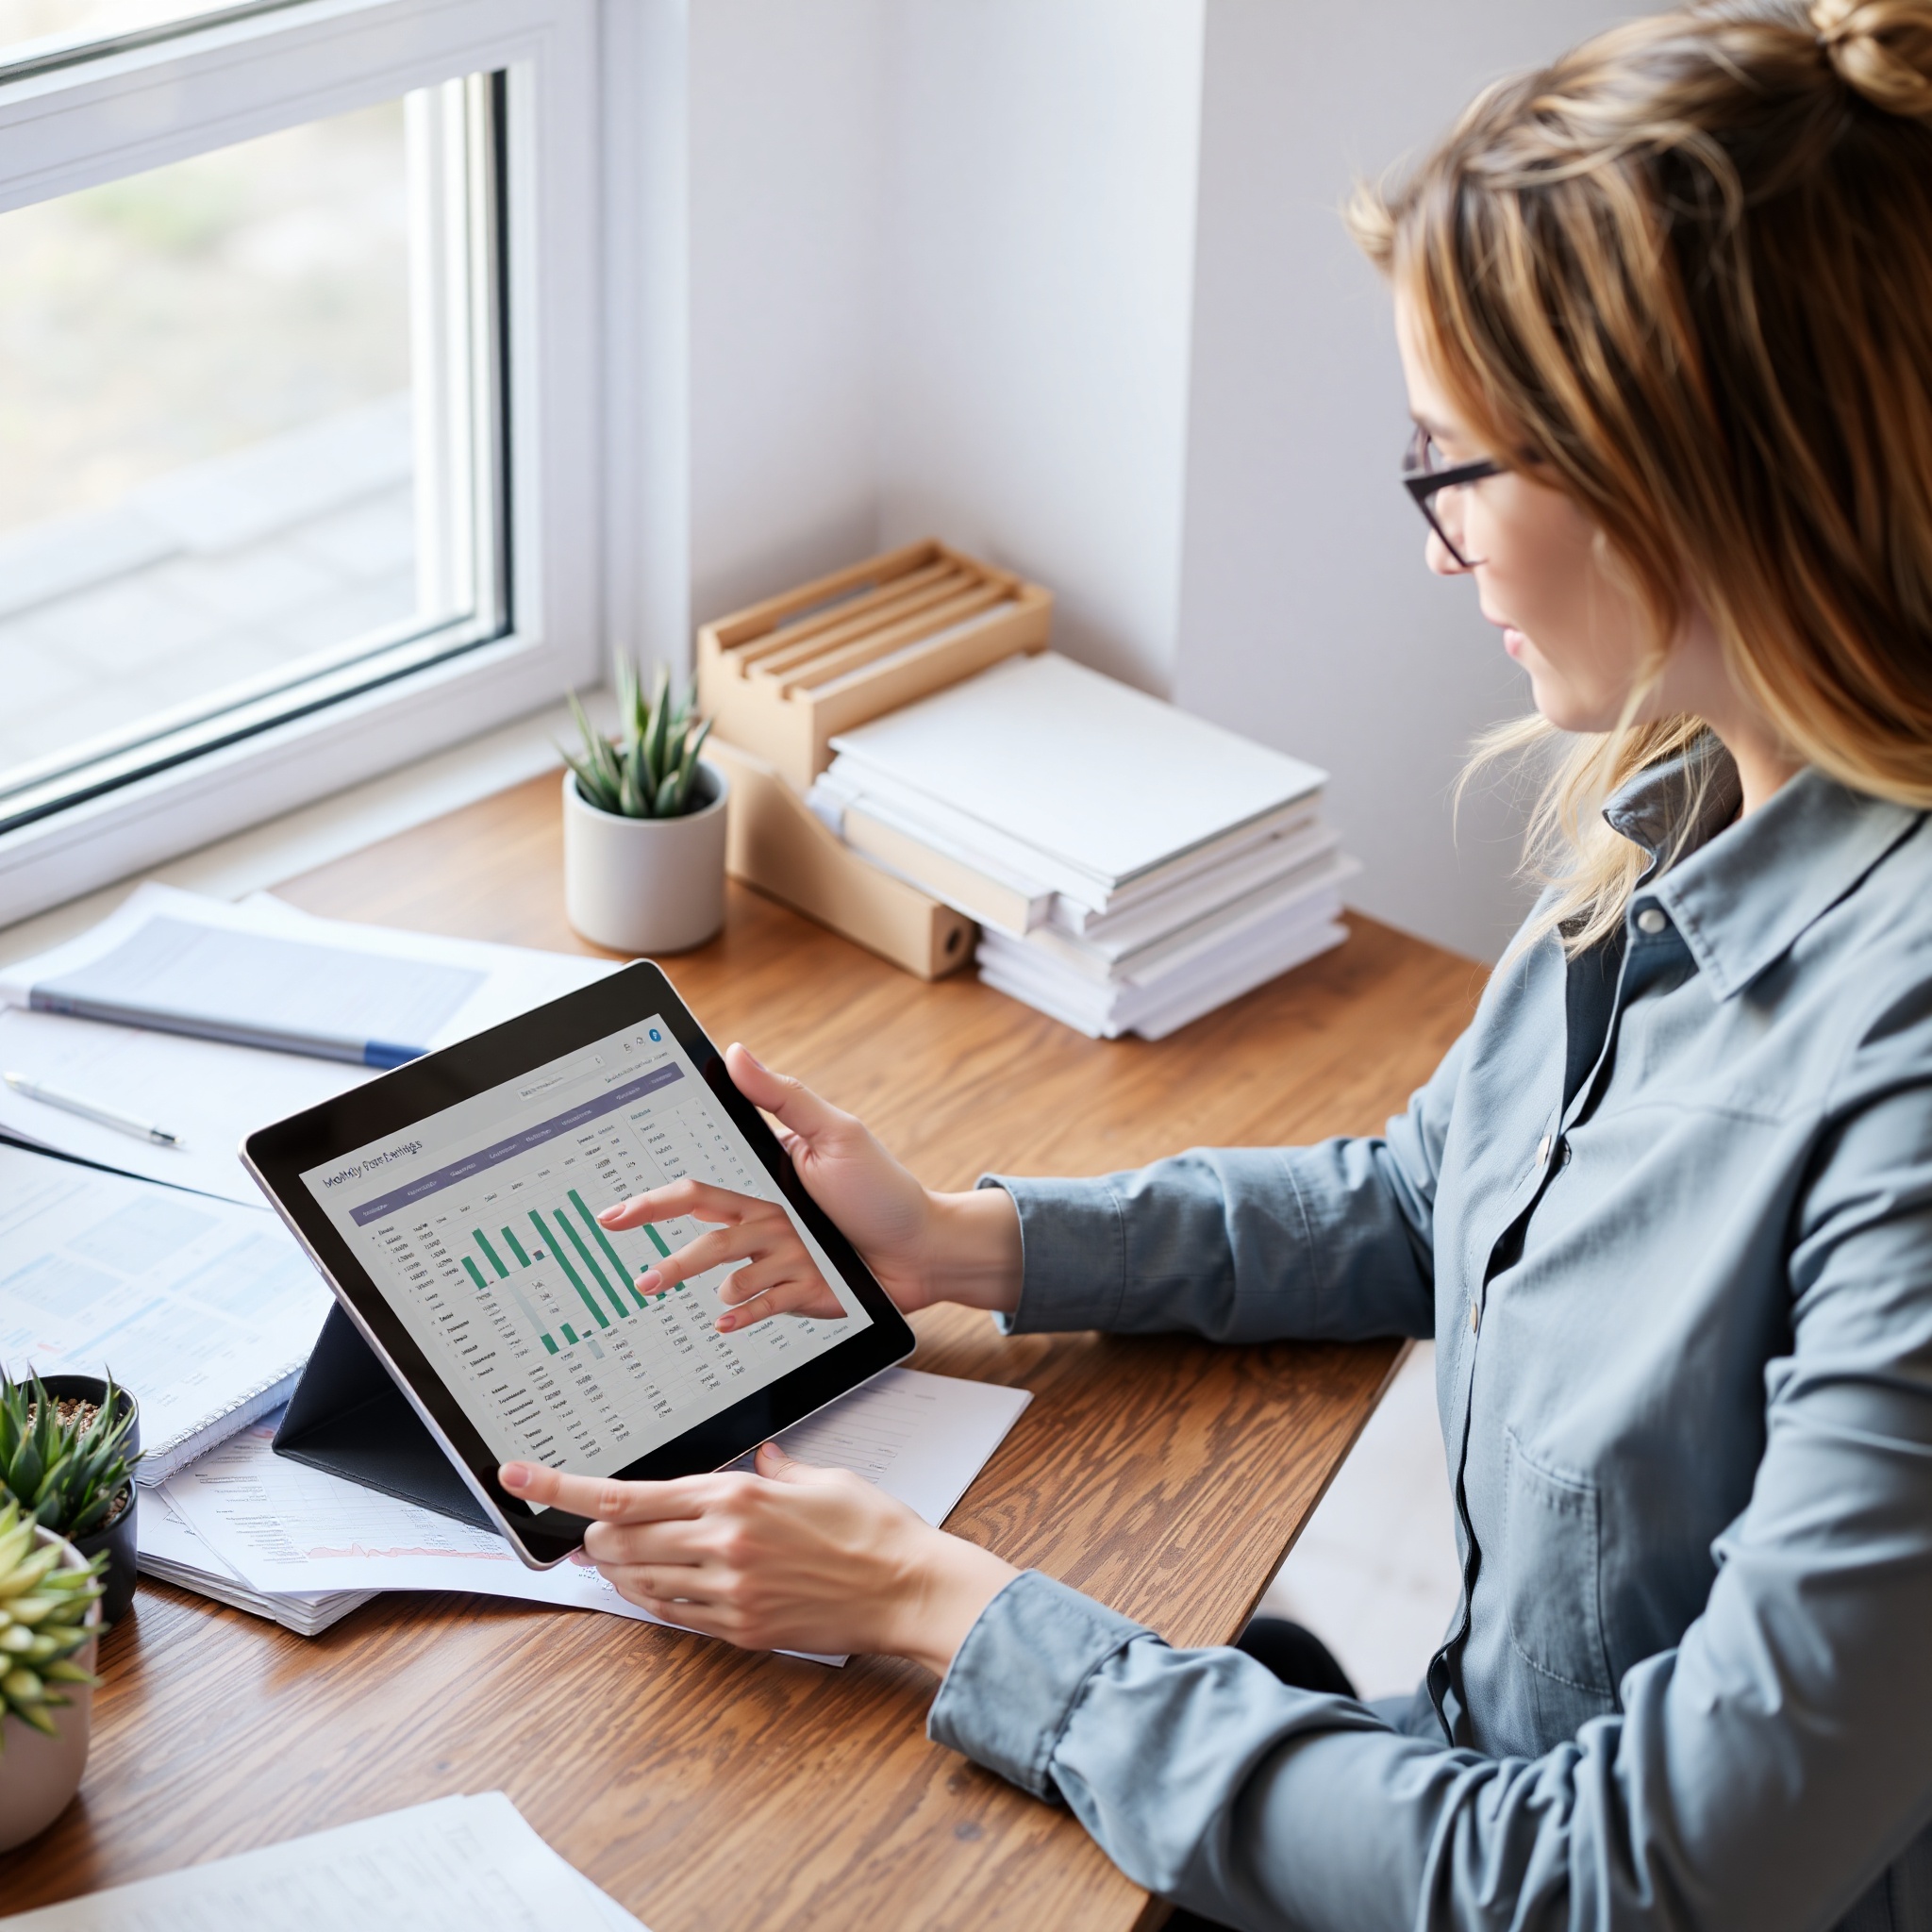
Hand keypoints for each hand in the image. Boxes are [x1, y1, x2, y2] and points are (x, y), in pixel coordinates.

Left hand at [501, 1447, 1016, 1674]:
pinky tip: (654, 1589)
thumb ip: (779, 1470)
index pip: (628, 1492)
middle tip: (586, 1531)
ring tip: (613, 1559)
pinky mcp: (740, 1627)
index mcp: (735, 1495)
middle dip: (595, 1535)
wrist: (907, 1587)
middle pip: (620, 1540)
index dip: (563, 1485)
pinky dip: (653, 1600)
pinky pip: (673, 1615)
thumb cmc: (873, 1528)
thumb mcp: (822, 1478)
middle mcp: (722, 1541)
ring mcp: (728, 1590)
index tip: (522, 1477)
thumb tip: (762, 1462)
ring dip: (618, 1571)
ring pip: (639, 1582)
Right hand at [596, 1044, 1022, 1329]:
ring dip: (696, 1279)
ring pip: (725, 1272)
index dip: (658, 1195)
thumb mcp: (836, 1133)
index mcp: (767, 1179)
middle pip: (703, 1234)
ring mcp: (782, 1260)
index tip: (621, 1207)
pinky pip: (758, 1307)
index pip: (702, 1185)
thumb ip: (783, 1097)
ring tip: (657, 1284)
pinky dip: (740, 1313)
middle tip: (619, 1250)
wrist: (929, 1249)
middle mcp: (768, 1221)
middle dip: (660, 1244)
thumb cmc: (886, 1188)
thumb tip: (736, 1051)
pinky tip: (722, 1320)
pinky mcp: (800, 1294)